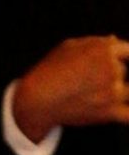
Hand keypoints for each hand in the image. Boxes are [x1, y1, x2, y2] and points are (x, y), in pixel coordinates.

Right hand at [13, 35, 128, 141]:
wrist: (35, 101)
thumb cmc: (48, 71)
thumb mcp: (68, 47)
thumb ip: (95, 42)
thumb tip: (115, 40)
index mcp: (104, 50)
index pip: (128, 50)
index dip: (123, 57)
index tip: (118, 62)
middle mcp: (113, 69)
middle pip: (124, 71)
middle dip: (111, 75)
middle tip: (87, 82)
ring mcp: (114, 91)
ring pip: (127, 91)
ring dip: (116, 93)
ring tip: (91, 96)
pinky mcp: (110, 112)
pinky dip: (126, 113)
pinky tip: (120, 110)